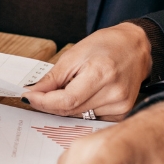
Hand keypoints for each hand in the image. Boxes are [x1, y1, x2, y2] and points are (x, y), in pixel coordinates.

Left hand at [24, 22, 153, 118]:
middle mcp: (114, 93)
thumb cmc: (107, 45)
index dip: (44, 101)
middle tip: (40, 94)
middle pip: (71, 110)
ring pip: (80, 115)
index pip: (66, 100)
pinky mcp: (123, 112)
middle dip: (51, 103)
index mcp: (101, 74)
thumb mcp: (75, 54)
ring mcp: (121, 105)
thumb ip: (53, 78)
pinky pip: (92, 117)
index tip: (29, 97)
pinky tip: (87, 93)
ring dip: (67, 106)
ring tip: (74, 85)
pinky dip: (82, 108)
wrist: (135, 47)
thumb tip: (33, 93)